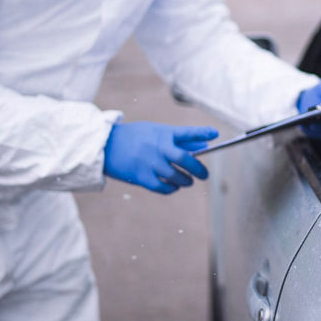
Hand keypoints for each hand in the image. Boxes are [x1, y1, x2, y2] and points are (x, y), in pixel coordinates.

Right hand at [103, 122, 217, 193]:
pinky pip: (163, 187)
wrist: (105, 146)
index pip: (187, 132)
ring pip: (176, 176)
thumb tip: (203, 147)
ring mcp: (149, 163)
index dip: (202, 133)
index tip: (215, 134)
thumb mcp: (155, 132)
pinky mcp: (141, 177)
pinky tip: (175, 186)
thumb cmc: (135, 137)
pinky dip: (172, 188)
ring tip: (189, 181)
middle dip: (199, 169)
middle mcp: (157, 147)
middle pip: (185, 159)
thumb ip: (178, 140)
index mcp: (162, 133)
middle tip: (205, 174)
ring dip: (186, 180)